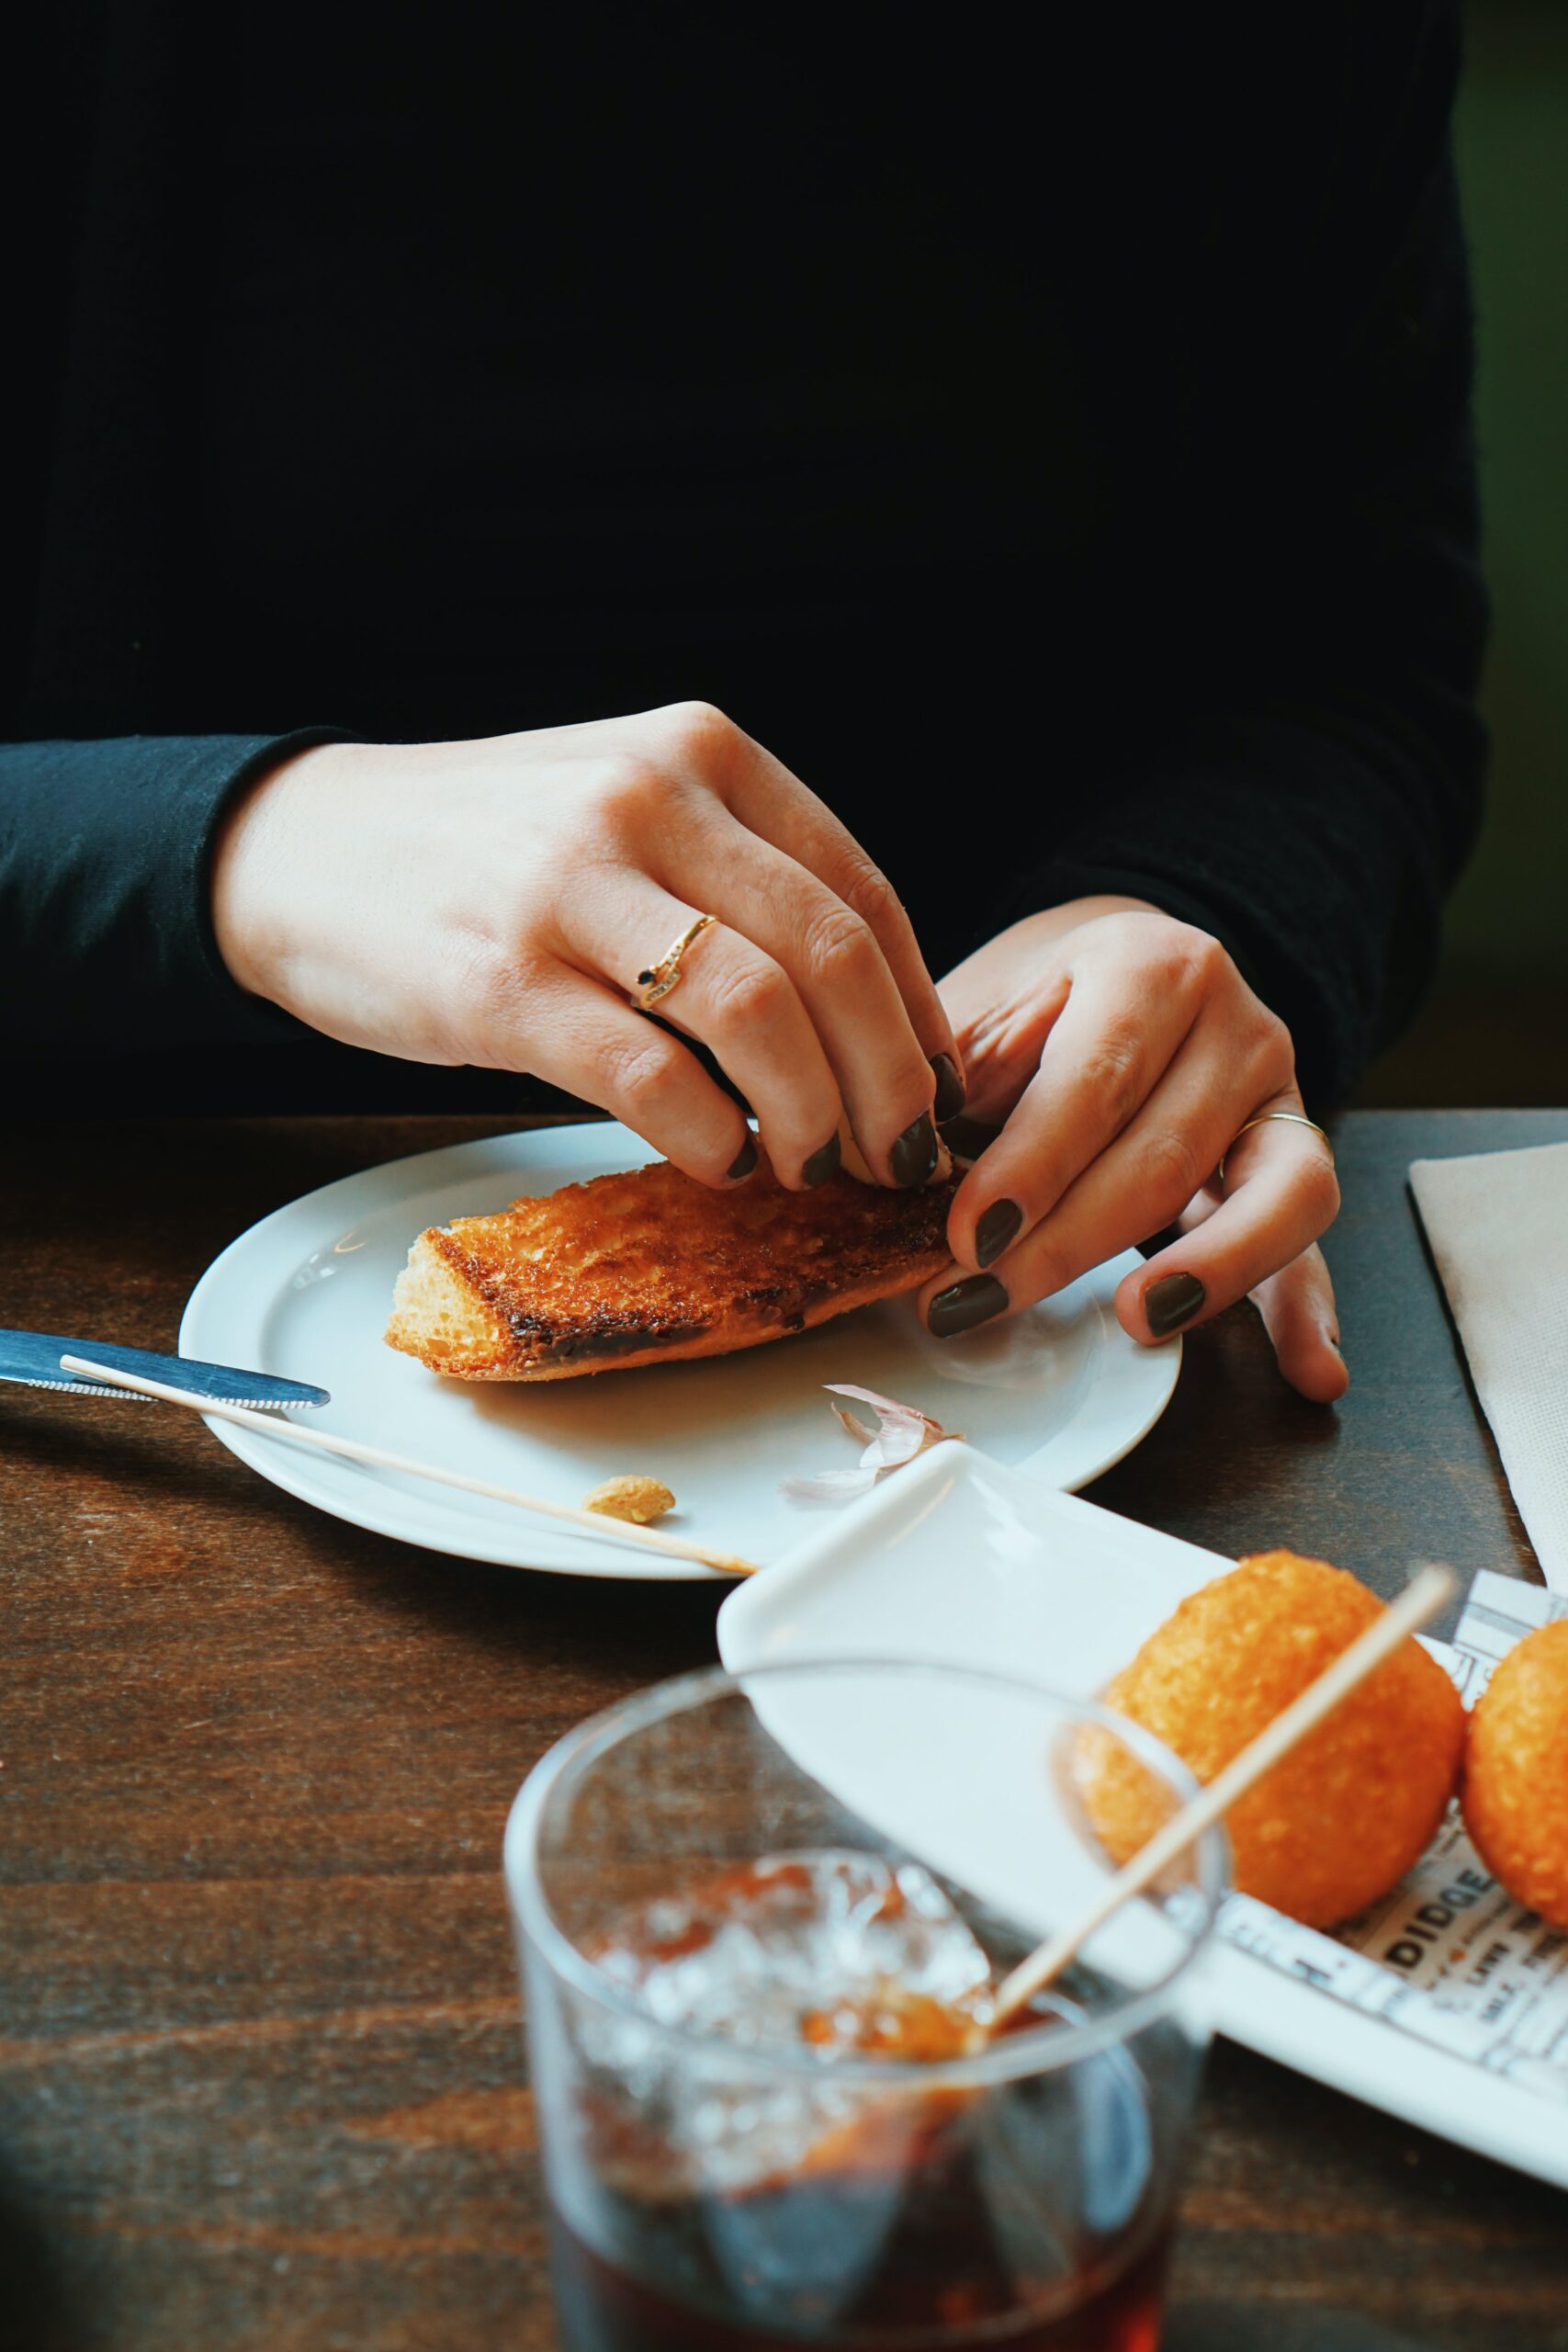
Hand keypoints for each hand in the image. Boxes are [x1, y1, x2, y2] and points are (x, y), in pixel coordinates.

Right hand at [212, 704, 962, 1188]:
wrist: (302, 849)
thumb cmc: (487, 849)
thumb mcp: (628, 807)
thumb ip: (739, 875)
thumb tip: (871, 1019)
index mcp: (703, 752)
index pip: (862, 895)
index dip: (919, 1013)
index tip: (937, 1092)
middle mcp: (647, 798)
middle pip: (831, 959)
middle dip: (892, 1082)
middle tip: (900, 1157)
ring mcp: (572, 886)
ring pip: (759, 1014)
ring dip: (813, 1114)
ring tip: (812, 1165)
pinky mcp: (504, 980)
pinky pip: (652, 1075)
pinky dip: (711, 1135)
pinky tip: (719, 1159)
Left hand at [919, 899, 1346, 1400]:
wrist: (1120, 974)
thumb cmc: (1035, 1006)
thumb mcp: (983, 1007)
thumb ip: (952, 1080)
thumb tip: (901, 1171)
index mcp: (1152, 968)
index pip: (1098, 1077)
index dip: (1033, 1166)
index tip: (969, 1236)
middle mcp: (1236, 1023)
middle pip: (1168, 1152)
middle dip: (1070, 1242)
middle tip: (983, 1299)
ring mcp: (1281, 1096)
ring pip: (1271, 1191)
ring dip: (1207, 1273)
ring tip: (1138, 1322)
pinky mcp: (1298, 1163)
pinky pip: (1311, 1239)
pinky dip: (1310, 1308)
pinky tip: (1311, 1372)